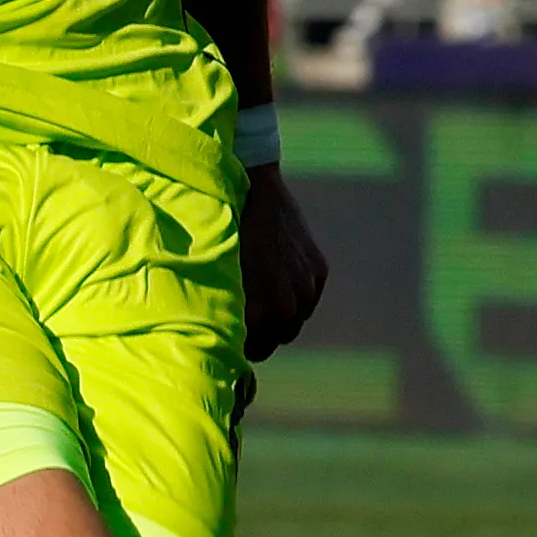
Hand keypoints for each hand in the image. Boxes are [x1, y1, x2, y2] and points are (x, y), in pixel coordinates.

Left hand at [237, 164, 328, 360]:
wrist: (251, 187)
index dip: (242, 346)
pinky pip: (309, 298)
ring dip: (281, 316)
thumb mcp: (218, 274)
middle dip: (262, 334)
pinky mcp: (318, 270)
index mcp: (257, 312)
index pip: (253, 350)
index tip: (232, 338)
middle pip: (277, 340)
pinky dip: (296, 295)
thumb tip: (217, 330)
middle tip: (246, 321)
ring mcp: (305, 287)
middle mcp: (286, 305)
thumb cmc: (222, 231)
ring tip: (262, 298)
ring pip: (295, 321)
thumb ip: (223, 307)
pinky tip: (278, 278)